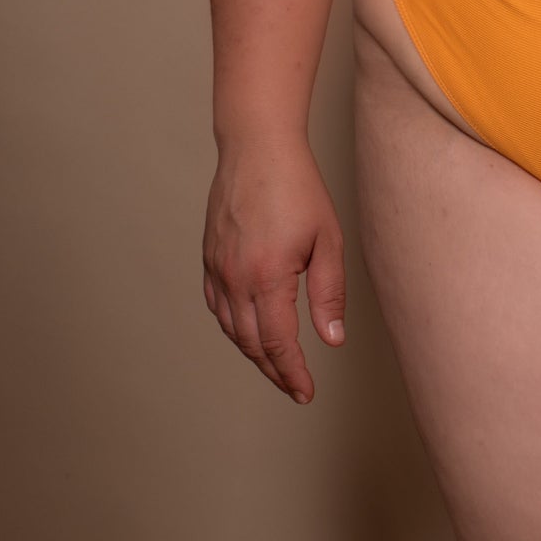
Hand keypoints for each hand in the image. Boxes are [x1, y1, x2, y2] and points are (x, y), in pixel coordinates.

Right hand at [202, 135, 345, 404]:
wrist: (257, 148)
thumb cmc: (298, 188)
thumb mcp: (327, 240)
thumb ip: (329, 293)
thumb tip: (331, 340)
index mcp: (267, 278)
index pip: (278, 343)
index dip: (292, 374)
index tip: (306, 393)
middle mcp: (235, 278)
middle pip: (251, 343)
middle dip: (274, 371)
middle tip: (295, 387)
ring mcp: (217, 268)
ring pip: (231, 328)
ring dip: (253, 352)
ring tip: (277, 365)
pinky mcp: (209, 257)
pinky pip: (217, 305)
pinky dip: (232, 327)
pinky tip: (248, 330)